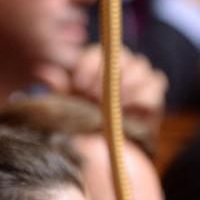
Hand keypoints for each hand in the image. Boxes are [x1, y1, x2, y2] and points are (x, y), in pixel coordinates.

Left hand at [36, 45, 166, 132]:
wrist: (113, 147)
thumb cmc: (89, 122)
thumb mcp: (72, 107)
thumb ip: (61, 90)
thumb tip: (44, 73)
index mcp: (100, 63)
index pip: (97, 51)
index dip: (88, 66)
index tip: (78, 86)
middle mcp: (122, 64)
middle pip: (121, 55)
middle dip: (107, 76)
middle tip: (94, 98)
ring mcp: (141, 76)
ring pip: (140, 66)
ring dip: (124, 86)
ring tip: (111, 106)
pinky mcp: (155, 92)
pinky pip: (155, 83)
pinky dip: (142, 95)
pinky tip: (127, 110)